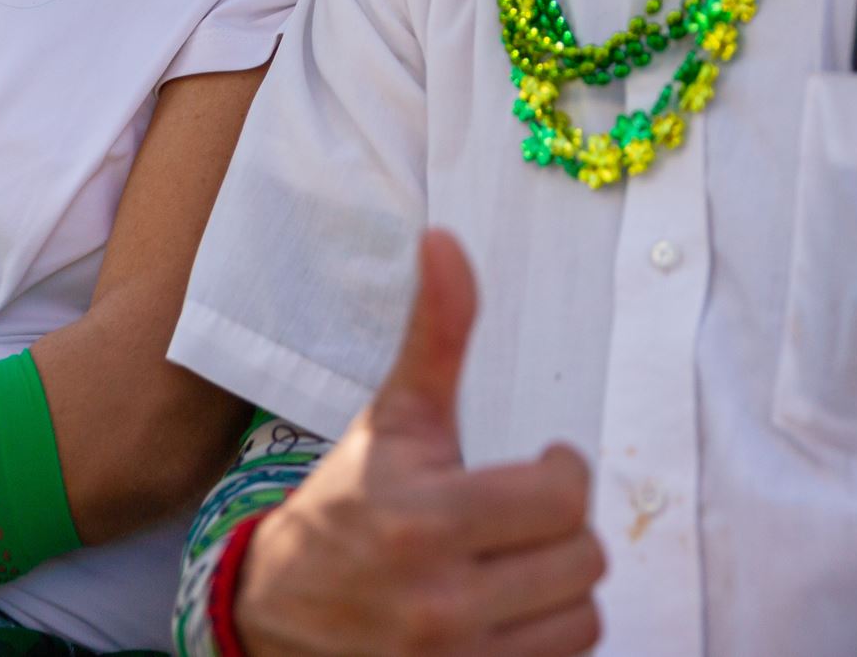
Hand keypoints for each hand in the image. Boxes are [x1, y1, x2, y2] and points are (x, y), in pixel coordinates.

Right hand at [234, 231, 605, 656]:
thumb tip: (444, 239)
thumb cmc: (345, 507)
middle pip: (583, 559)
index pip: (564, 496)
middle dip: (559, 531)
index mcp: (424, 520)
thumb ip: (435, 335)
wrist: (274, 615)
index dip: (560, 473)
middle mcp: (440, 603)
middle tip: (521, 520)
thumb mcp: (390, 421)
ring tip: (517, 568)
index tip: (538, 466)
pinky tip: (506, 613)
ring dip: (559, 590)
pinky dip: (544, 638)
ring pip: (583, 618)